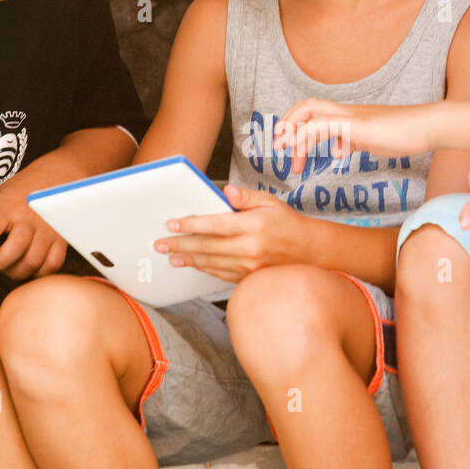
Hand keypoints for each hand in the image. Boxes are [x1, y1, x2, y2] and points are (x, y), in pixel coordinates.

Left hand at [0, 169, 67, 279]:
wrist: (57, 178)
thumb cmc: (22, 190)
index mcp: (10, 206)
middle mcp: (30, 219)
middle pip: (17, 246)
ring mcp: (48, 230)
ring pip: (34, 259)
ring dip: (17, 272)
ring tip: (5, 273)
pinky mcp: (61, 240)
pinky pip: (52, 263)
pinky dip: (39, 273)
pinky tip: (28, 271)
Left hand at [153, 183, 307, 282]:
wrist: (308, 250)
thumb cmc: (288, 223)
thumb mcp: (270, 202)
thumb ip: (246, 196)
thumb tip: (226, 191)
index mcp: (254, 225)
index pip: (214, 225)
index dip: (190, 224)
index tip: (172, 223)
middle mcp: (250, 248)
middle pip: (207, 246)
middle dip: (180, 244)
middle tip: (161, 244)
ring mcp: (249, 266)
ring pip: (211, 263)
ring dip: (188, 259)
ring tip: (171, 256)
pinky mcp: (248, 277)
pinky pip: (221, 274)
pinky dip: (204, 268)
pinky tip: (193, 263)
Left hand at [273, 98, 434, 173]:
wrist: (427, 127)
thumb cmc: (405, 134)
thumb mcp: (372, 141)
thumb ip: (352, 142)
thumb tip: (337, 148)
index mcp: (349, 115)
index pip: (314, 111)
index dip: (296, 124)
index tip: (287, 146)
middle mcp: (346, 111)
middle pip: (306, 105)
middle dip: (287, 124)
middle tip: (278, 148)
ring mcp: (351, 115)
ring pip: (310, 112)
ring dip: (293, 133)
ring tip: (285, 155)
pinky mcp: (357, 124)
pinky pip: (323, 125)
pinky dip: (306, 136)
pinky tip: (302, 152)